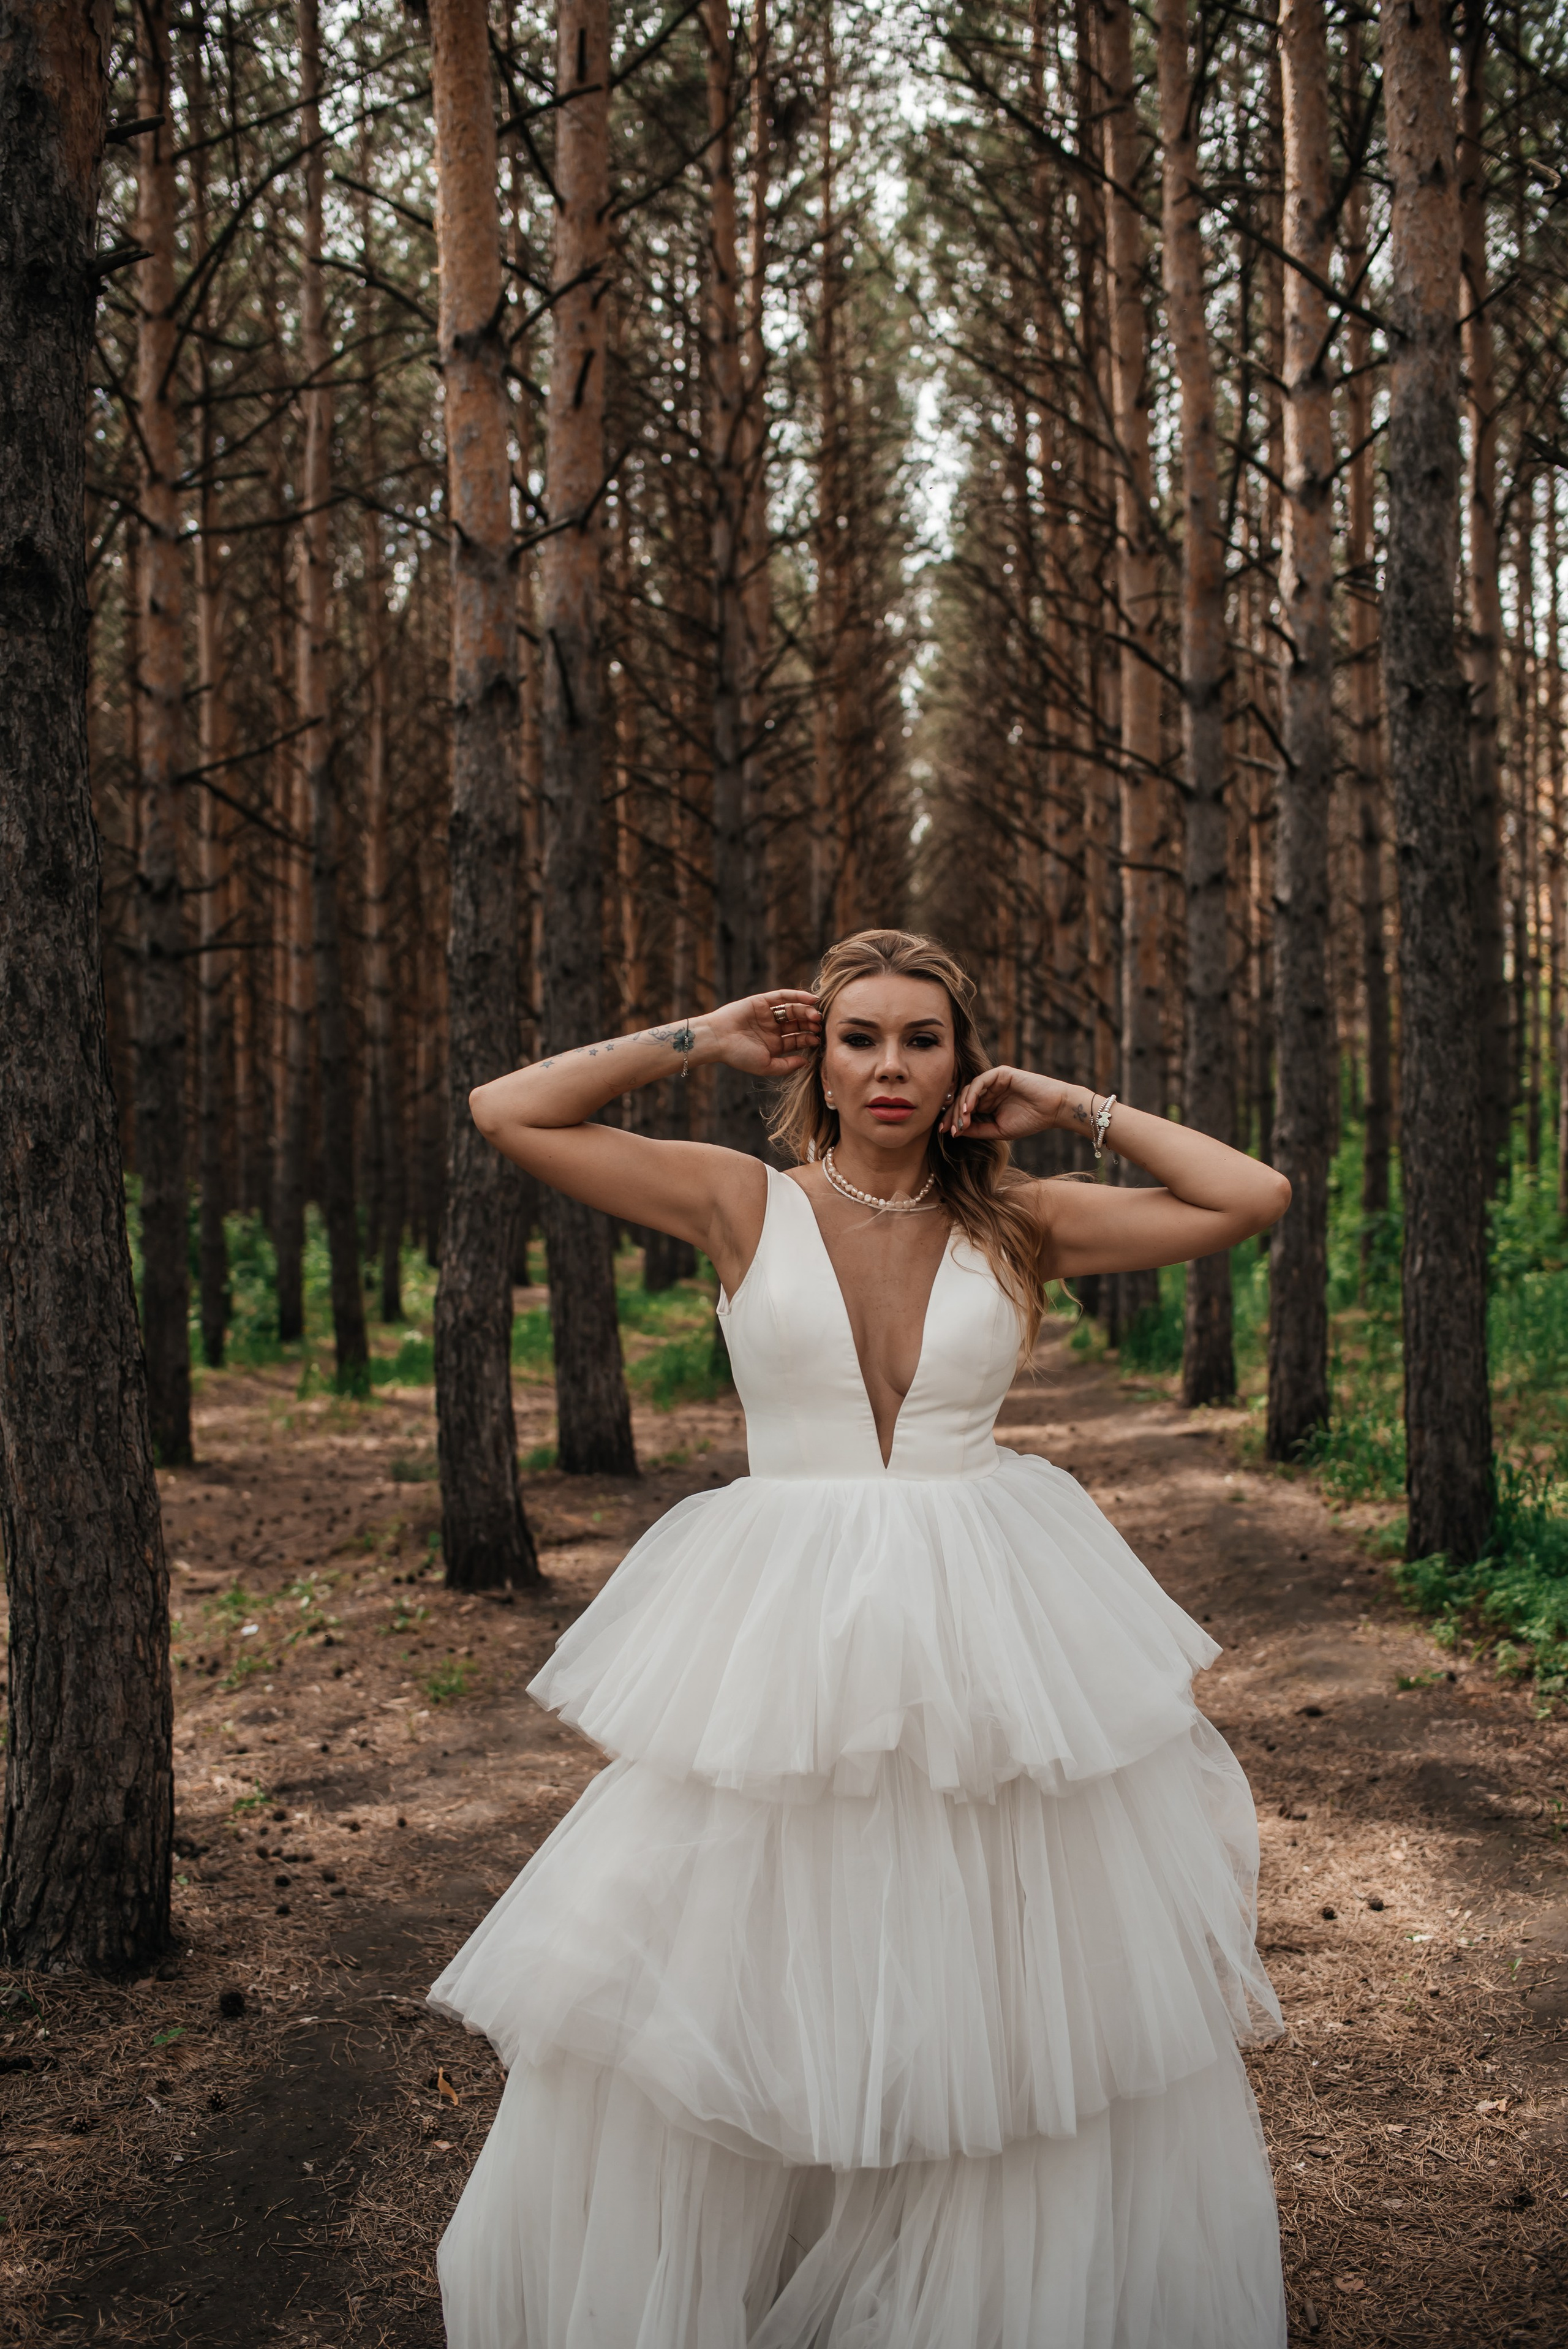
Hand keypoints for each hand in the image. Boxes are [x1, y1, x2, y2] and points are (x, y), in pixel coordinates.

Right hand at [699, 989, 821, 1076]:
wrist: (717, 1039)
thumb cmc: (738, 1055)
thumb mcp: (766, 1065)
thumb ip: (787, 1065)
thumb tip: (807, 1062)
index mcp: (774, 1044)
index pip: (797, 1040)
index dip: (809, 1039)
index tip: (818, 1040)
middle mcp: (773, 1028)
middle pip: (798, 1024)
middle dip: (810, 1024)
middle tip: (819, 1025)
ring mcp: (768, 1014)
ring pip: (793, 1010)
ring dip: (806, 1011)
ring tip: (816, 1015)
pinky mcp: (762, 1001)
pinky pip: (783, 996)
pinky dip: (797, 995)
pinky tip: (810, 999)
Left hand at [944, 1065, 1068, 1140]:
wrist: (1053, 1110)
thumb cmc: (1030, 1121)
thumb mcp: (998, 1130)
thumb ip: (978, 1129)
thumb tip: (956, 1131)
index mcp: (987, 1103)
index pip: (964, 1109)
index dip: (953, 1119)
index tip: (945, 1133)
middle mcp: (988, 1091)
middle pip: (962, 1099)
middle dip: (953, 1114)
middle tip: (948, 1129)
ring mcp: (993, 1081)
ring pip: (968, 1090)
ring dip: (961, 1107)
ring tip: (960, 1122)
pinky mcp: (1000, 1073)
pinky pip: (979, 1081)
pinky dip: (972, 1095)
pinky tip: (968, 1108)